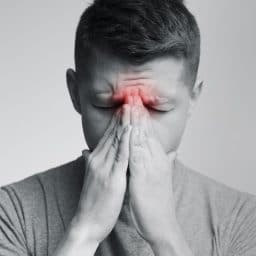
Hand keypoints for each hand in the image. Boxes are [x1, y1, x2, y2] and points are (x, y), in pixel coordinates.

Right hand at [73, 104, 131, 245]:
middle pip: (112, 133)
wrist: (86, 222)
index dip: (117, 120)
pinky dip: (126, 141)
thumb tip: (85, 151)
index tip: (125, 107)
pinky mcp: (112, 177)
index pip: (108, 135)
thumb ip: (89, 162)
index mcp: (96, 159)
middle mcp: (98, 159)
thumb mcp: (91, 177)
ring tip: (131, 106)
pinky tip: (131, 130)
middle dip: (122, 116)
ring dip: (125, 122)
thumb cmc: (92, 200)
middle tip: (130, 99)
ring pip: (116, 140)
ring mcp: (104, 167)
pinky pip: (120, 156)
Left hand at [127, 92, 178, 245]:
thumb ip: (160, 163)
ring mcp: (152, 167)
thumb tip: (166, 153)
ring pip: (143, 139)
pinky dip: (134, 140)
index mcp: (157, 160)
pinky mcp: (145, 176)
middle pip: (146, 132)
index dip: (142, 118)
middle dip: (139, 113)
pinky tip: (130, 129)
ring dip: (137, 121)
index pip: (148, 134)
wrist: (162, 224)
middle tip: (134, 95)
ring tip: (131, 104)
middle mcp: (156, 160)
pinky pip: (138, 155)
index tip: (136, 103)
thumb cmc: (156, 202)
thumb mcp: (158, 178)